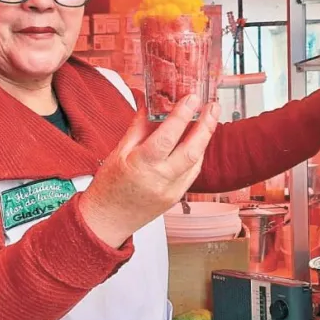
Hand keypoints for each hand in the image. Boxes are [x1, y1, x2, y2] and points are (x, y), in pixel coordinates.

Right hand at [79, 96, 220, 247]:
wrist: (107, 220)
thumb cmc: (108, 187)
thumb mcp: (118, 152)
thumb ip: (138, 129)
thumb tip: (151, 106)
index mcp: (141, 165)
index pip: (167, 137)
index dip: (182, 116)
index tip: (192, 99)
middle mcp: (160, 180)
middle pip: (191, 150)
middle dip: (206, 126)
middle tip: (212, 106)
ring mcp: (171, 191)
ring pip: (196, 162)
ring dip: (204, 139)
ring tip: (209, 118)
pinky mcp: (176, 198)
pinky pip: (192, 173)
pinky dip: (197, 155)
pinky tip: (198, 142)